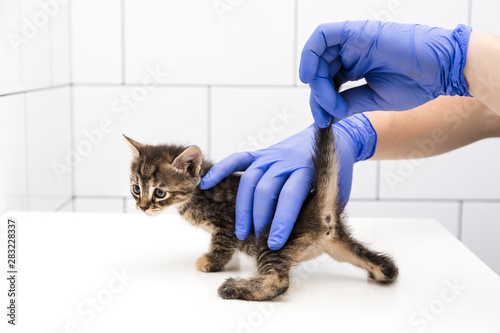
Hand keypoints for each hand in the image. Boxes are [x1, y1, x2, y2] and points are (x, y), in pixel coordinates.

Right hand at [199, 114, 376, 249]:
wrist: (335, 137)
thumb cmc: (336, 173)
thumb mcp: (335, 193)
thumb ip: (320, 211)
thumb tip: (306, 238)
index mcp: (307, 169)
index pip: (289, 197)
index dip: (280, 221)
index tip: (274, 243)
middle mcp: (285, 160)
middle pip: (264, 189)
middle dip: (260, 218)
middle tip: (258, 239)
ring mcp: (270, 155)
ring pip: (249, 180)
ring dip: (244, 208)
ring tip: (242, 231)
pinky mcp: (260, 153)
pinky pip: (237, 160)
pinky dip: (221, 170)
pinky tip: (207, 183)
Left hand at [299, 21, 471, 126]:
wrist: (443, 69)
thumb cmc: (416, 83)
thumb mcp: (374, 98)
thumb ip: (349, 102)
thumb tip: (328, 114)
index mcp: (356, 66)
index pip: (326, 81)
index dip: (320, 101)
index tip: (324, 120)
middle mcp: (351, 52)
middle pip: (319, 69)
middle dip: (317, 94)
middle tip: (325, 114)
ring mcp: (353, 41)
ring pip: (318, 54)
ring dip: (315, 80)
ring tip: (325, 100)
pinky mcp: (356, 32)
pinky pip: (323, 36)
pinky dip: (311, 53)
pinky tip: (311, 76)